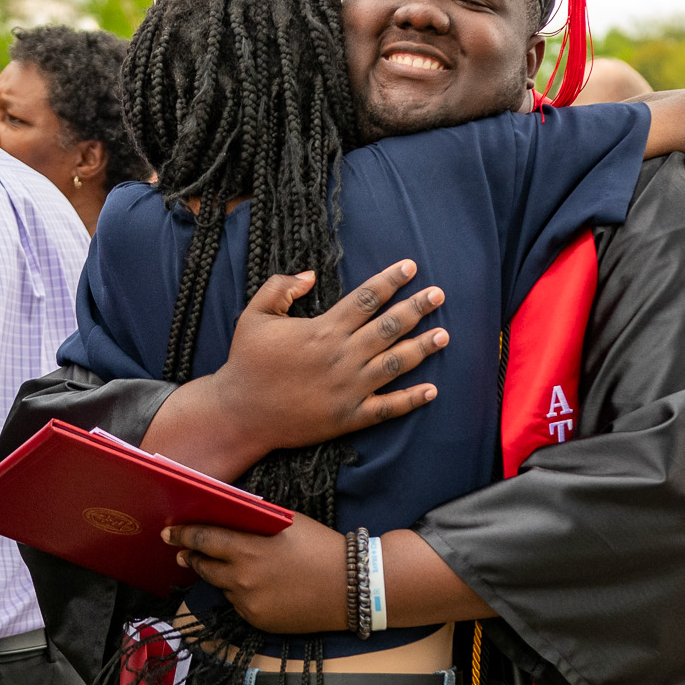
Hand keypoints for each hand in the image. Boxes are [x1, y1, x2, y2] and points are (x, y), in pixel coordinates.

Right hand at [149, 260, 448, 480]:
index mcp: (323, 329)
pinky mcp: (349, 417)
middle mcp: (342, 356)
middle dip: (417, 308)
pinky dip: (411, 399)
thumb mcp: (254, 314)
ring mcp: (349, 388)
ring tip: (444, 335)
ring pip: (395, 363)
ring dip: (422, 348)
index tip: (411, 267)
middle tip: (439, 294)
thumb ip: (281, 287)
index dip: (390, 280)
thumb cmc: (246, 361)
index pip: (367, 298)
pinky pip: (387, 408)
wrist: (240, 412)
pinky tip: (432, 390)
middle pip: (390, 326)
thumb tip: (311, 274)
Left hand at [164, 515, 349, 634]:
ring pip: (221, 586)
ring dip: (220, 575)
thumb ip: (254, 522)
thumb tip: (227, 517)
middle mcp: (242, 578)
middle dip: (192, 557)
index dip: (183, 535)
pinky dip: (241, 593)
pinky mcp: (258, 621)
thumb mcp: (286, 523)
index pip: (203, 539)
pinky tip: (257, 585)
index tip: (168, 533)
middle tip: (184, 552)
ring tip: (227, 566)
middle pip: (204, 566)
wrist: (350, 587)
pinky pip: (239, 604)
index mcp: (248, 548)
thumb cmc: (320, 547)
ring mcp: (249, 603)